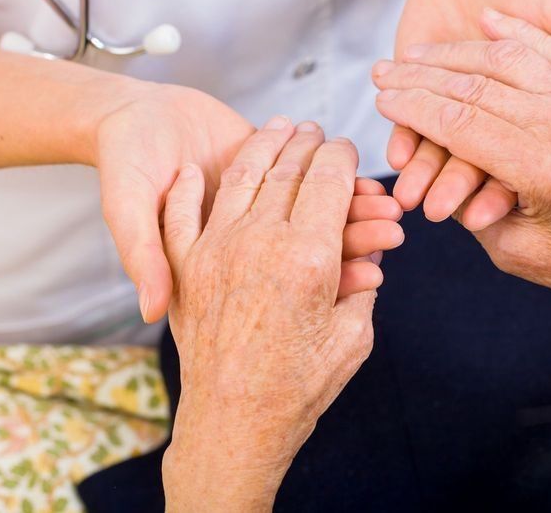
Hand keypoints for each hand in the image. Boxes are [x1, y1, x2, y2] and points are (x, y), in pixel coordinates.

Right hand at [94, 84, 402, 323]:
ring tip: (390, 209)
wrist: (131, 121)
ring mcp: (264, 213)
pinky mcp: (275, 183)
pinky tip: (370, 189)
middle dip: (355, 238)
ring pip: (318, 219)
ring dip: (355, 212)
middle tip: (397, 232)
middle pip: (310, 245)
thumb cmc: (125, 168)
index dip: (331, 263)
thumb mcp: (126, 213)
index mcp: (224, 255)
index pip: (288, 265)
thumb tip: (151, 312)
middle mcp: (250, 240)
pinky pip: (314, 193)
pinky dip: (343, 189)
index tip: (373, 264)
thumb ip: (145, 257)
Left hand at [161, 124, 400, 510]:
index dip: (343, 157)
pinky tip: (195, 168)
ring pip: (242, 176)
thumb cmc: (301, 387)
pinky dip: (188, 187)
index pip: (330, 180)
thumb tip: (368, 255)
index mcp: (310, 256)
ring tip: (276, 127)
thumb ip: (361, 287)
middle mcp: (262, 242)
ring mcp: (217, 249)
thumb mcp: (352, 337)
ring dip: (262, 145)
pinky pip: (182, 212)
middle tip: (315, 128)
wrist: (235, 422)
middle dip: (307, 142)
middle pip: (288, 169)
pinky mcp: (186, 266)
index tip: (348, 148)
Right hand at [375, 9, 550, 310]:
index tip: (383, 101)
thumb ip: (473, 208)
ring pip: (510, 61)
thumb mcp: (518, 253)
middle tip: (382, 72)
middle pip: (478, 88)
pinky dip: (518, 33)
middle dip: (422, 78)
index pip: (462, 126)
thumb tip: (438, 172)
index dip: (415, 109)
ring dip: (456, 54)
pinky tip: (487, 20)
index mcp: (546, 173)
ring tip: (415, 54)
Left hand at [390, 0, 550, 226]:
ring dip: (425, 171)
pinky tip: (394, 156)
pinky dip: (405, 140)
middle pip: (479, 155)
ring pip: (444, 148)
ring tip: (408, 197)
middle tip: (432, 210)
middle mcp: (501, 118)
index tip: (481, 214)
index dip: (499, 184)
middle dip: (455, 182)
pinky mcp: (423, 102)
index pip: (519, 153)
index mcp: (542, 110)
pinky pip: (414, 128)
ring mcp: (461, 113)